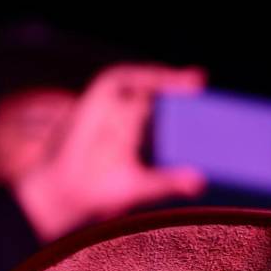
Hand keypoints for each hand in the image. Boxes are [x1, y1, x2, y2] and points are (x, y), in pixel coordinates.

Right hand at [11, 64, 208, 241]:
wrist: (64, 194)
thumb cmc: (99, 191)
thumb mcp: (142, 185)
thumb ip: (168, 181)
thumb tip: (199, 182)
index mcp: (134, 134)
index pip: (163, 112)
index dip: (183, 104)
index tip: (207, 101)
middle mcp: (122, 117)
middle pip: (155, 94)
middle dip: (179, 86)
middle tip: (202, 82)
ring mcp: (108, 107)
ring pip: (139, 82)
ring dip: (163, 77)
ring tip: (191, 82)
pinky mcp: (92, 99)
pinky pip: (117, 79)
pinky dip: (139, 77)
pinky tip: (159, 80)